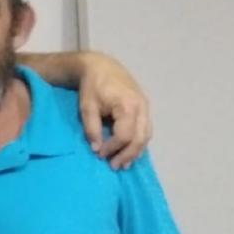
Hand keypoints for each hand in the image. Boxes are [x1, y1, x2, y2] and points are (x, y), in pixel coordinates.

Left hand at [77, 54, 151, 168]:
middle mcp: (141, 107)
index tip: (100, 154)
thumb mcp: (87, 107)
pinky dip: (139, 142)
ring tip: (123, 164)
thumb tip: (96, 149)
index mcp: (127, 105)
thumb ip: (92, 129)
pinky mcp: (145, 107)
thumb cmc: (92, 86)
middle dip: (127, 155)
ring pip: (146, 135)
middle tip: (114, 166)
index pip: (124, 135)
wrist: (101, 66)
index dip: (113, 148)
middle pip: (140, 138)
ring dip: (135, 151)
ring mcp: (146, 106)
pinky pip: (146, 129)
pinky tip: (130, 151)